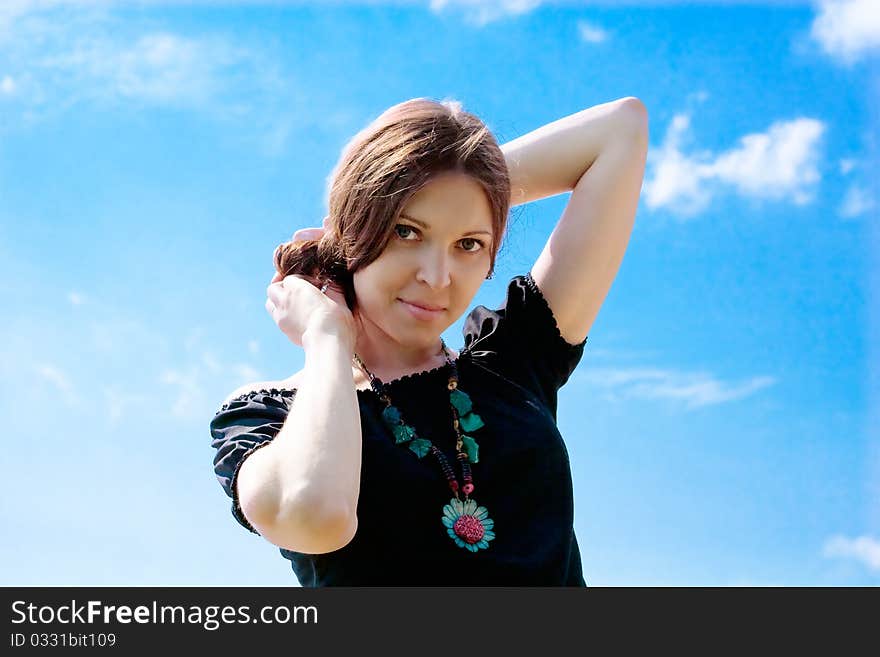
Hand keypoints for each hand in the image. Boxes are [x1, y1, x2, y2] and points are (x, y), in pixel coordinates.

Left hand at [266, 218, 354, 348]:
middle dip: (283, 287)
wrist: (327, 343)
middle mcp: (285, 300)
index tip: (316, 285)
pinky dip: (283, 315)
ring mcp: (281, 316)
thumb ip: (334, 288)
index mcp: (296, 288)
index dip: (303, 279)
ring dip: (278, 301)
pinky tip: (297, 317)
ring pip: (270, 304)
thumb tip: (333, 283)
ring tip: (293, 304)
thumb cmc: (335, 319)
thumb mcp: (339, 299)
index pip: (291, 278)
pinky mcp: (284, 330)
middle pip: (273, 288)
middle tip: (295, 290)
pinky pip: (277, 318)